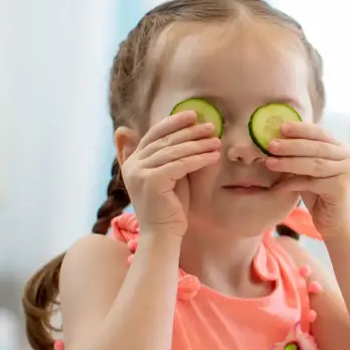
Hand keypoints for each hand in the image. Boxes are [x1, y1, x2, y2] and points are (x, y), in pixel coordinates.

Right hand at [119, 111, 221, 236]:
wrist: (163, 234)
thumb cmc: (170, 207)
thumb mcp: (171, 176)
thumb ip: (173, 156)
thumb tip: (187, 133)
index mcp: (133, 161)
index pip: (154, 134)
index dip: (174, 122)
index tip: (193, 115)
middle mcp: (133, 165)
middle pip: (165, 140)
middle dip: (190, 132)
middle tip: (210, 126)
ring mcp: (139, 172)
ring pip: (174, 151)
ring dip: (198, 144)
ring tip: (216, 140)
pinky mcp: (151, 181)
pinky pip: (180, 164)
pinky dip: (199, 159)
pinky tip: (214, 156)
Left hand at [266, 121, 349, 238]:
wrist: (335, 226)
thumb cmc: (320, 198)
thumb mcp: (310, 173)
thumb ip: (301, 157)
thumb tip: (276, 141)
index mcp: (342, 150)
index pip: (320, 133)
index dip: (300, 129)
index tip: (281, 127)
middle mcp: (348, 158)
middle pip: (316, 147)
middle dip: (291, 145)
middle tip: (271, 145)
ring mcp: (347, 173)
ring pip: (314, 163)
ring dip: (289, 162)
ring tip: (270, 162)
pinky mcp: (341, 188)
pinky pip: (312, 182)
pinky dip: (293, 183)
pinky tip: (279, 186)